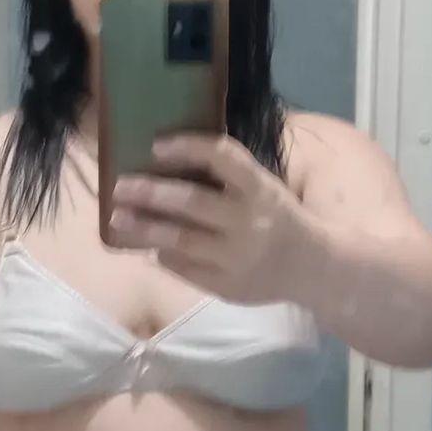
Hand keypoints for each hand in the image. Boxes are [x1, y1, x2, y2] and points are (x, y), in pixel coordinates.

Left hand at [108, 133, 306, 303]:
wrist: (313, 267)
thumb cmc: (277, 218)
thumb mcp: (264, 188)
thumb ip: (229, 177)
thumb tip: (167, 157)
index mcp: (260, 189)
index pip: (223, 157)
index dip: (188, 147)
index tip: (156, 144)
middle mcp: (249, 221)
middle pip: (193, 202)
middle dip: (151, 193)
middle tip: (120, 186)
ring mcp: (237, 257)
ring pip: (182, 241)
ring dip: (145, 228)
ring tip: (118, 218)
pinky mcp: (228, 286)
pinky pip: (185, 269)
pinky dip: (163, 255)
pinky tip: (148, 246)